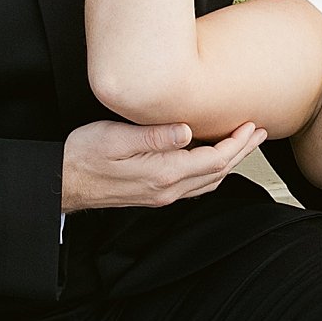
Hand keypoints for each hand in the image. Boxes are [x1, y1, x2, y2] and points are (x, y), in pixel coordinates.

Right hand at [61, 117, 265, 212]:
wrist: (63, 181)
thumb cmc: (84, 155)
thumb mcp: (116, 137)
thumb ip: (154, 135)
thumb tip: (188, 130)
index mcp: (163, 173)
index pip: (214, 160)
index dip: (237, 143)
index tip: (251, 125)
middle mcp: (167, 189)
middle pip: (218, 173)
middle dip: (241, 152)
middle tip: (258, 132)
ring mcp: (161, 195)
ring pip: (208, 182)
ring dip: (229, 162)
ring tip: (242, 143)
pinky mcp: (154, 194)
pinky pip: (194, 186)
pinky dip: (211, 171)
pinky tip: (211, 159)